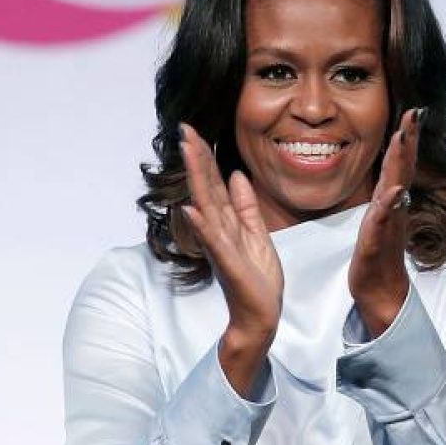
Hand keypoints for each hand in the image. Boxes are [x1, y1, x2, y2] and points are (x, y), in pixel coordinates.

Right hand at [179, 124, 283, 396]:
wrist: (260, 314)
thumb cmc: (257, 278)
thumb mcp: (258, 235)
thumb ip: (246, 206)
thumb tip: (236, 176)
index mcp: (227, 223)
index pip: (214, 184)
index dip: (206, 158)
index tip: (194, 131)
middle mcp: (219, 230)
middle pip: (206, 188)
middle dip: (197, 158)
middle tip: (185, 129)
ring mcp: (221, 246)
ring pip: (207, 206)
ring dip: (197, 180)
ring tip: (188, 153)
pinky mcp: (228, 264)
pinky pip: (214, 241)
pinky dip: (202, 226)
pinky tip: (191, 209)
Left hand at [349, 108, 421, 337]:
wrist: (380, 290)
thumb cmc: (377, 254)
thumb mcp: (379, 218)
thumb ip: (387, 197)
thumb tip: (394, 178)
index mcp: (390, 200)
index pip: (398, 164)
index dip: (406, 138)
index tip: (414, 112)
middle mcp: (393, 208)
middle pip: (401, 169)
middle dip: (408, 141)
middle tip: (415, 114)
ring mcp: (387, 224)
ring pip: (394, 188)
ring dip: (399, 164)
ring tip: (403, 140)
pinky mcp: (376, 242)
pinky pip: (382, 221)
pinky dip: (388, 206)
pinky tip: (394, 192)